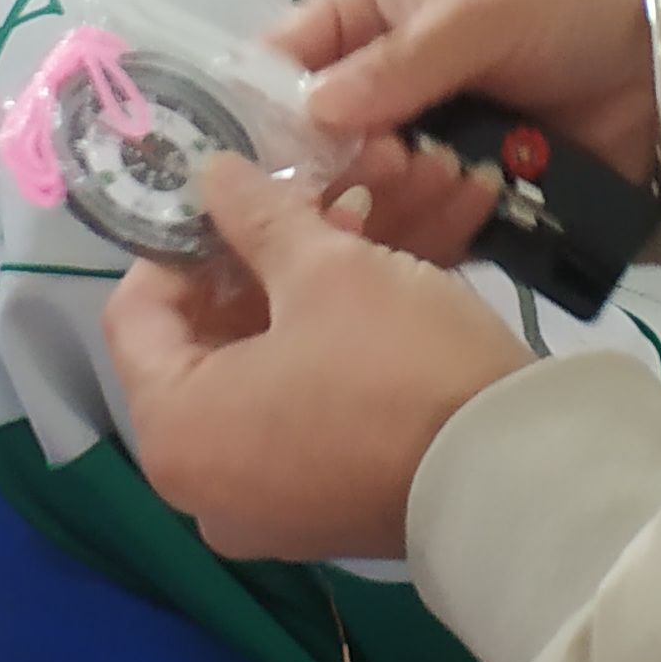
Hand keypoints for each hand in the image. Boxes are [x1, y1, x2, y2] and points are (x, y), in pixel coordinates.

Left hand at [105, 158, 529, 561]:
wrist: (520, 480)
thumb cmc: (397, 368)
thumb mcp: (327, 270)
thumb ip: (257, 216)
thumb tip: (211, 174)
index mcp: (175, 429)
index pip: (139, 311)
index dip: (187, 233)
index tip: (240, 186)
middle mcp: (208, 475)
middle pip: (226, 325)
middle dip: (292, 234)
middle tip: (346, 169)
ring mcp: (275, 491)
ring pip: (292, 346)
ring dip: (346, 260)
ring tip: (413, 177)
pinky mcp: (339, 490)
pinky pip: (329, 387)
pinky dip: (365, 321)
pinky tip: (432, 234)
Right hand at [272, 0, 657, 257]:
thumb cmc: (565, 20)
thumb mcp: (482, 17)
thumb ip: (401, 62)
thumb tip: (314, 110)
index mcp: (364, 23)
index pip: (281, 61)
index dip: (268, 104)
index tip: (280, 145)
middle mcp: (373, 94)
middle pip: (310, 148)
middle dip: (337, 165)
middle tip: (382, 169)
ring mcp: (410, 158)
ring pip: (359, 199)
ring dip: (393, 199)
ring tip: (450, 179)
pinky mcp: (447, 210)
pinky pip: (413, 238)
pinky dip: (434, 232)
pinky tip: (476, 207)